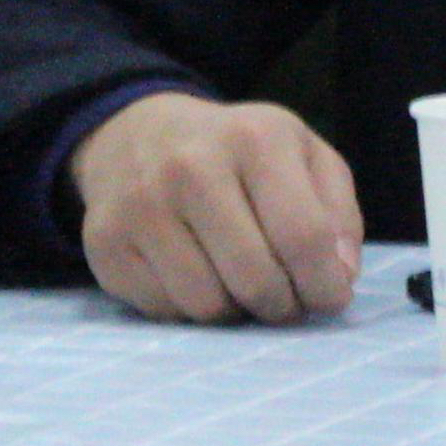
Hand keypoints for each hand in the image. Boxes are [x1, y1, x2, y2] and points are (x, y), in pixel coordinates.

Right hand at [70, 93, 361, 324]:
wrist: (140, 134)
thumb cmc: (240, 153)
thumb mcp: (303, 155)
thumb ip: (337, 212)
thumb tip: (340, 277)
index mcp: (255, 138)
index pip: (303, 235)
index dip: (325, 283)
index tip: (331, 298)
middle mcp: (193, 167)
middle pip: (256, 279)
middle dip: (283, 305)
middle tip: (287, 300)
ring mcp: (142, 205)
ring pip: (208, 305)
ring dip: (236, 311)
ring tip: (242, 283)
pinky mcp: (106, 243)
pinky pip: (165, 311)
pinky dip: (191, 308)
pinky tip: (198, 275)